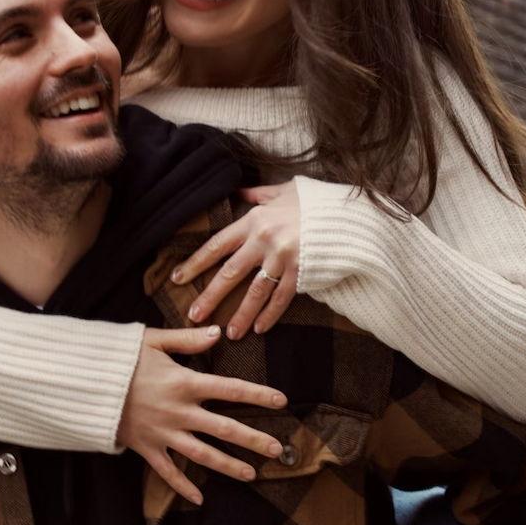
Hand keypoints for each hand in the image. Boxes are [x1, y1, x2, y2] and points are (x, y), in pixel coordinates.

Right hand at [118, 325, 288, 504]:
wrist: (80, 385)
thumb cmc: (117, 359)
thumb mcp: (151, 341)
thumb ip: (187, 339)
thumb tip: (218, 332)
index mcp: (184, 382)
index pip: (230, 389)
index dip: (258, 394)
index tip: (281, 400)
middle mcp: (178, 411)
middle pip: (224, 428)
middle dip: (253, 439)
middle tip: (276, 449)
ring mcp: (163, 433)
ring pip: (202, 455)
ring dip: (229, 465)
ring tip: (251, 474)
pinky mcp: (146, 448)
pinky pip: (168, 472)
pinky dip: (183, 487)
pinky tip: (200, 499)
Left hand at [170, 182, 299, 338]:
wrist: (348, 213)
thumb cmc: (314, 201)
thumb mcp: (282, 191)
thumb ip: (258, 194)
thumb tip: (238, 190)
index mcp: (254, 220)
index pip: (217, 245)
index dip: (196, 263)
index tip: (178, 278)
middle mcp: (265, 241)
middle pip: (230, 273)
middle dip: (210, 297)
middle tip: (194, 316)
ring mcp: (283, 259)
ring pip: (255, 292)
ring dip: (240, 315)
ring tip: (229, 333)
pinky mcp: (301, 272)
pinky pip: (281, 298)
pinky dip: (270, 315)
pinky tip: (260, 329)